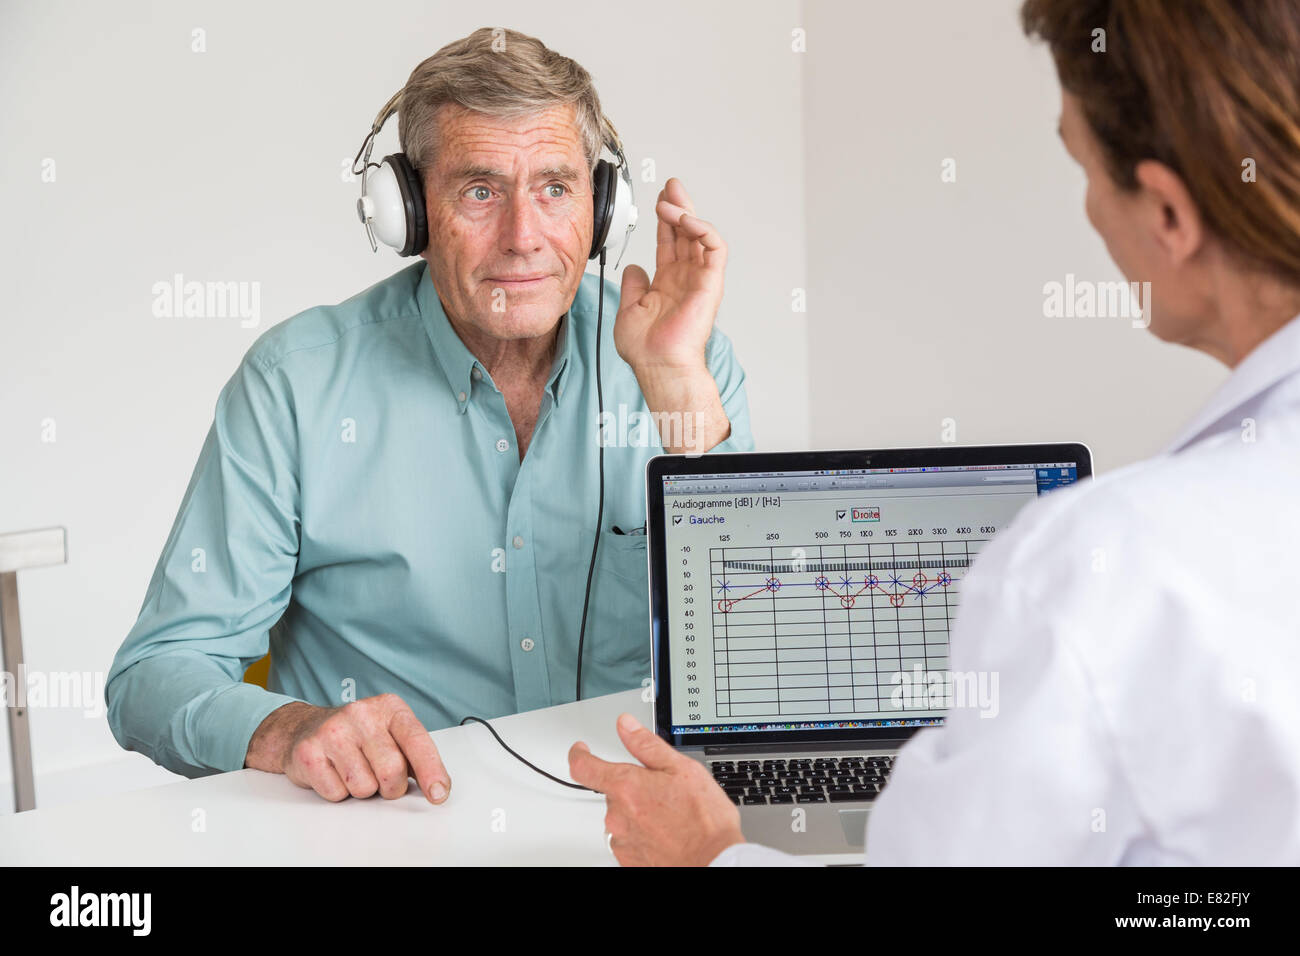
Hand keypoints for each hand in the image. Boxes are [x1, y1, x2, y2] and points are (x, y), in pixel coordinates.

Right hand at [245, 694, 450, 803]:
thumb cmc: (358, 736)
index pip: (417, 740)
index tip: (439, 793)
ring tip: (354, 771)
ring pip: (363, 787)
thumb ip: (414, 757)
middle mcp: (361, 714)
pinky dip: (338, 792)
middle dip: (391, 787)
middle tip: (382, 780)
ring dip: (363, 790)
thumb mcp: (391, 734)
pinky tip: (334, 773)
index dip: (431, 770)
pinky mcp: (308, 751)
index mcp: (389, 707)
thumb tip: (437, 787)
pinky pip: (335, 793)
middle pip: (391, 771)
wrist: (305, 727)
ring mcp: (332, 731)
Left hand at [568, 712, 743, 865]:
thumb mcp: (682, 769)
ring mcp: (622, 840)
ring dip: (638, 812)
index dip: (579, 754)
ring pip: (622, 816)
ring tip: (671, 817)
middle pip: (613, 792)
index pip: (583, 766)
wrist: (714, 862)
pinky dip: (643, 834)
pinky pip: (628, 839)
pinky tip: (666, 834)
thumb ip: (646, 745)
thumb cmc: (703, 821)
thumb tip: (625, 725)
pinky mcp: (629, 860)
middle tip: (664, 791)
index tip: (581, 750)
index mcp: (626, 786)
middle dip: (633, 787)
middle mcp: (617, 815)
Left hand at [613, 177, 726, 374]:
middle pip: (687, 232)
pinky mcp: (711, 282)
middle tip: (670, 186)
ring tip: (670, 203)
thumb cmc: (646, 348)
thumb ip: (633, 285)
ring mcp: (700, 279)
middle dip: (679, 206)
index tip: (659, 199)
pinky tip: (685, 221)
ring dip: (687, 213)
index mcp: (668, 282)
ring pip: (702, 235)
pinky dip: (703, 229)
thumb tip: (633, 267)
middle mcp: (686, 278)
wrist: (658, 364)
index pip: (670, 242)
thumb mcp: (629, 308)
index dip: (665, 219)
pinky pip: (715, 247)